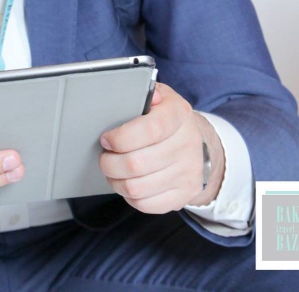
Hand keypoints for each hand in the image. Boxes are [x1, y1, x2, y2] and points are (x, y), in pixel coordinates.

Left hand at [99, 83, 224, 213]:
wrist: (194, 142)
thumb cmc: (165, 116)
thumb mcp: (158, 96)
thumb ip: (143, 93)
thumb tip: (135, 94)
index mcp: (179, 113)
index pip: (150, 129)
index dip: (121, 137)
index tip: (106, 139)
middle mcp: (187, 144)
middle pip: (137, 164)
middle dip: (110, 163)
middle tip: (104, 157)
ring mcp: (188, 172)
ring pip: (137, 188)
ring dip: (115, 181)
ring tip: (112, 170)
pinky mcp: (184, 195)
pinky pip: (146, 205)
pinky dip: (129, 196)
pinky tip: (127, 182)